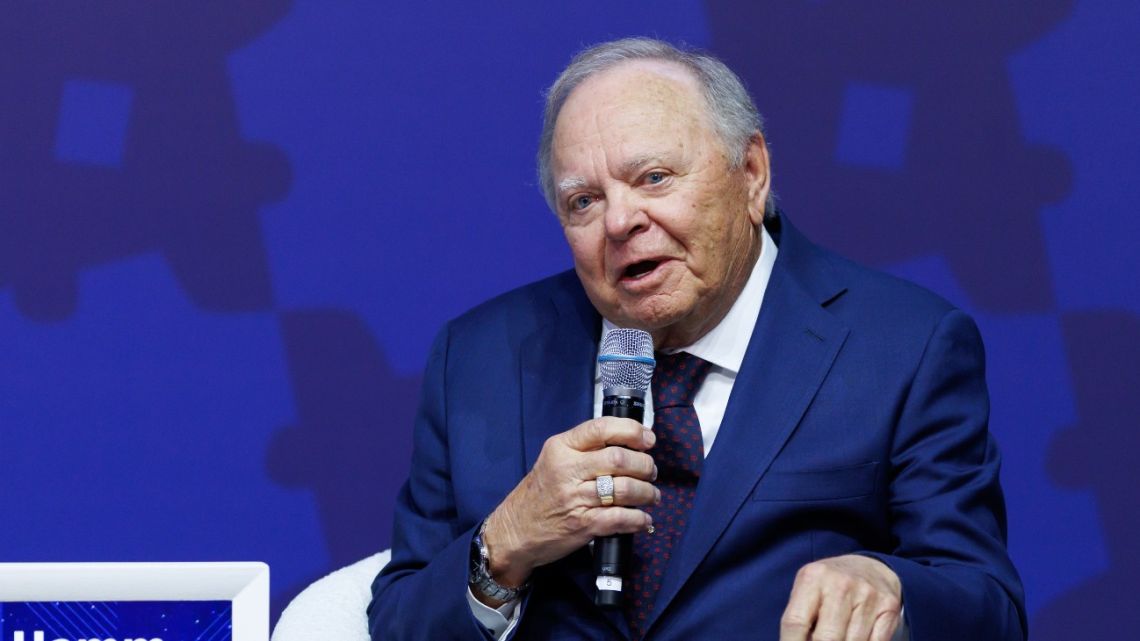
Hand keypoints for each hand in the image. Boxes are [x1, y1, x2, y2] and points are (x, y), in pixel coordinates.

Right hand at [481, 417, 658, 590]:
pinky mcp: (582, 525)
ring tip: (650, 495)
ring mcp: (574, 499)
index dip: (632, 431)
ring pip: (625, 489)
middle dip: (644, 465)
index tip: (648, 439)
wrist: (514, 531)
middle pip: (619, 459)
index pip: (601, 428)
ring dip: (647, 493)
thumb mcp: (553, 461)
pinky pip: (621, 518)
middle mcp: (567, 470)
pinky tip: (643, 518)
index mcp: (560, 448)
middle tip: (650, 472)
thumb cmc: (538, 495)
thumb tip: (629, 444)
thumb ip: (584, 450)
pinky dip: (639, 518)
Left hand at [780, 555, 902, 640]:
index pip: (795, 623)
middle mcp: (841, 584)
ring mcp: (868, 596)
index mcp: (813, 577)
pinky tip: (854, 638)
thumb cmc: (831, 585)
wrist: (872, 568)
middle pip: (827, 639)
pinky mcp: (890, 608)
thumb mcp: (808, 589)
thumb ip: (799, 618)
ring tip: (839, 637)